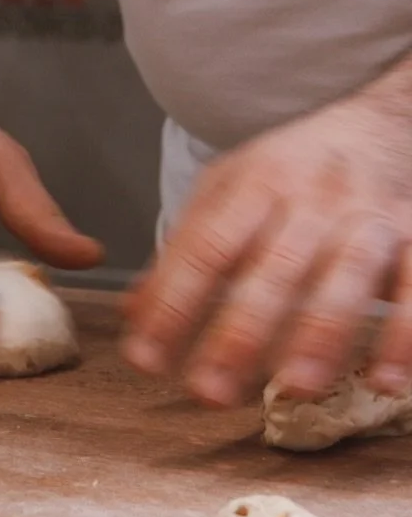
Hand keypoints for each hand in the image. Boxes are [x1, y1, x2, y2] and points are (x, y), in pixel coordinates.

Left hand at [123, 91, 411, 405]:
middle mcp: (311, 200)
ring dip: (322, 334)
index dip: (171, 303)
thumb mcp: (227, 190)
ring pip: (347, 275)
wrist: (379, 124)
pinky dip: (405, 335)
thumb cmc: (291, 170)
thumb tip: (132, 315)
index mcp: (253, 186)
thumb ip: (184, 249)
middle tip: (209, 392)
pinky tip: (385, 380)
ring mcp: (368, 218)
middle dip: (240, 333)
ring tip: (296, 388)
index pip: (205, 248)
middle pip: (273, 267)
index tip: (144, 358)